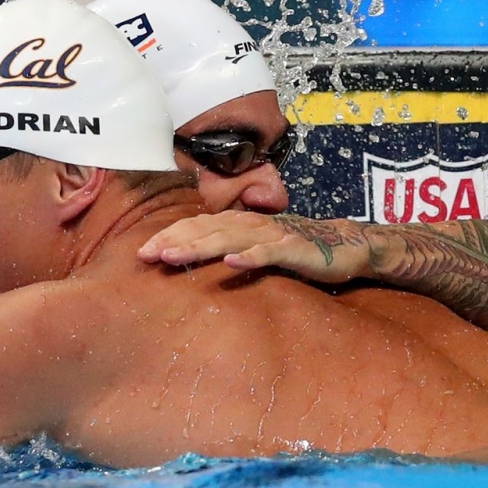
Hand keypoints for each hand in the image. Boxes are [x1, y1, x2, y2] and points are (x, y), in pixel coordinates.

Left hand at [138, 211, 373, 283]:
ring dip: (199, 246)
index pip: (196, 226)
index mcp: (238, 224)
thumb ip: (228, 250)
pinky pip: (268, 253)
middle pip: (204, 229)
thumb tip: (193, 263)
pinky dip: (249, 256)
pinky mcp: (293, 249)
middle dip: (173, 240)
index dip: (168, 236)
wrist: (346, 246)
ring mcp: (272, 235)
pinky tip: (231, 263)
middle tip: (144, 255)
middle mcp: (250, 224)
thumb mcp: (255, 250)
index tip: (141, 252)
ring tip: (173, 256)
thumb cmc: (295, 250)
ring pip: (229, 238)